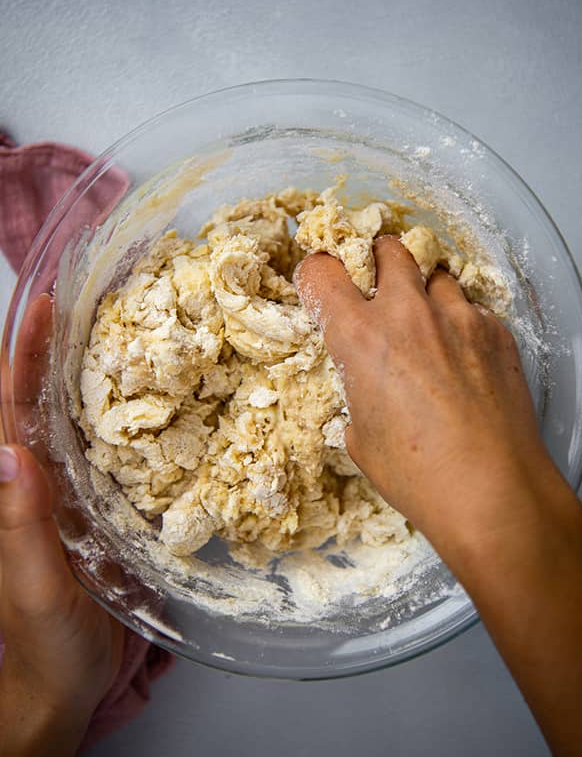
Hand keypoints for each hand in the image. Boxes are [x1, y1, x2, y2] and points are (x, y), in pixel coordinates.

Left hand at [0, 294, 123, 755]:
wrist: (58, 691)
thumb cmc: (44, 649)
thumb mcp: (36, 590)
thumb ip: (22, 527)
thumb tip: (12, 452)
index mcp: (15, 494)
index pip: (11, 410)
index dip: (23, 356)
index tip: (46, 305)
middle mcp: (38, 485)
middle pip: (40, 403)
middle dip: (59, 348)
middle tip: (97, 298)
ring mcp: (68, 498)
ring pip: (76, 423)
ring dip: (96, 375)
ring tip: (132, 331)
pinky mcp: (99, 517)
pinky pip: (111, 457)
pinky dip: (129, 421)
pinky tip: (159, 403)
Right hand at [295, 237, 581, 756]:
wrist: (493, 489)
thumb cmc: (419, 475)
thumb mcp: (361, 438)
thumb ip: (358, 392)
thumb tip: (367, 388)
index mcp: (361, 337)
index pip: (323, 270)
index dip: (318, 274)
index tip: (322, 284)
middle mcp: (410, 314)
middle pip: (390, 250)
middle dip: (380, 260)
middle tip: (380, 282)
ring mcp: (461, 318)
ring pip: (439, 276)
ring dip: (428, 291)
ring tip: (429, 324)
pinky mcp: (498, 332)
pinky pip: (476, 310)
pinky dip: (465, 323)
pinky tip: (467, 357)